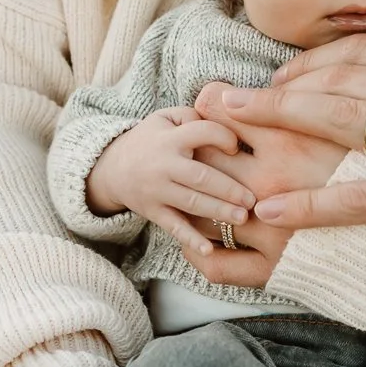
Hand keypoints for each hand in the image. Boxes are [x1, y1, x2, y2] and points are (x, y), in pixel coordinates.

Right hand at [86, 108, 254, 249]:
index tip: (236, 147)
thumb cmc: (152, 139)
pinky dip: (191, 240)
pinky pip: (174, 227)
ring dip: (219, 211)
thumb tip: (223, 124)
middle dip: (229, 188)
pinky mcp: (153, 212)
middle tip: (252, 199)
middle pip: (200, 176)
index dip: (223, 137)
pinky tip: (209, 250)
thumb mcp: (166, 118)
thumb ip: (193, 116)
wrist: (113, 168)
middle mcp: (163, 165)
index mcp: (169, 138)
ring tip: (243, 218)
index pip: (201, 133)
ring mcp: (157, 191)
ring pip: (191, 203)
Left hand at [180, 86, 351, 286]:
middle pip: (205, 154)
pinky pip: (215, 263)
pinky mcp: (273, 270)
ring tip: (204, 187)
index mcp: (293, 141)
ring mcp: (269, 230)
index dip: (212, 103)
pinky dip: (196, 250)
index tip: (217, 106)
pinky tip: (199, 238)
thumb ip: (313, 99)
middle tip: (207, 146)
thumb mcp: (357, 125)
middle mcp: (273, 184)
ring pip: (201, 206)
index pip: (220, 108)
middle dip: (199, 147)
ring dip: (196, 195)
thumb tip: (275, 81)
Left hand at [218, 35, 365, 270]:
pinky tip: (272, 207)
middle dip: (273, 86)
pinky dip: (312, 203)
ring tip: (221, 130)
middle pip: (340, 81)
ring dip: (272, 124)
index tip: (276, 76)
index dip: (312, 63)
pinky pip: (364, 199)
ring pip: (340, 124)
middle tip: (219, 98)